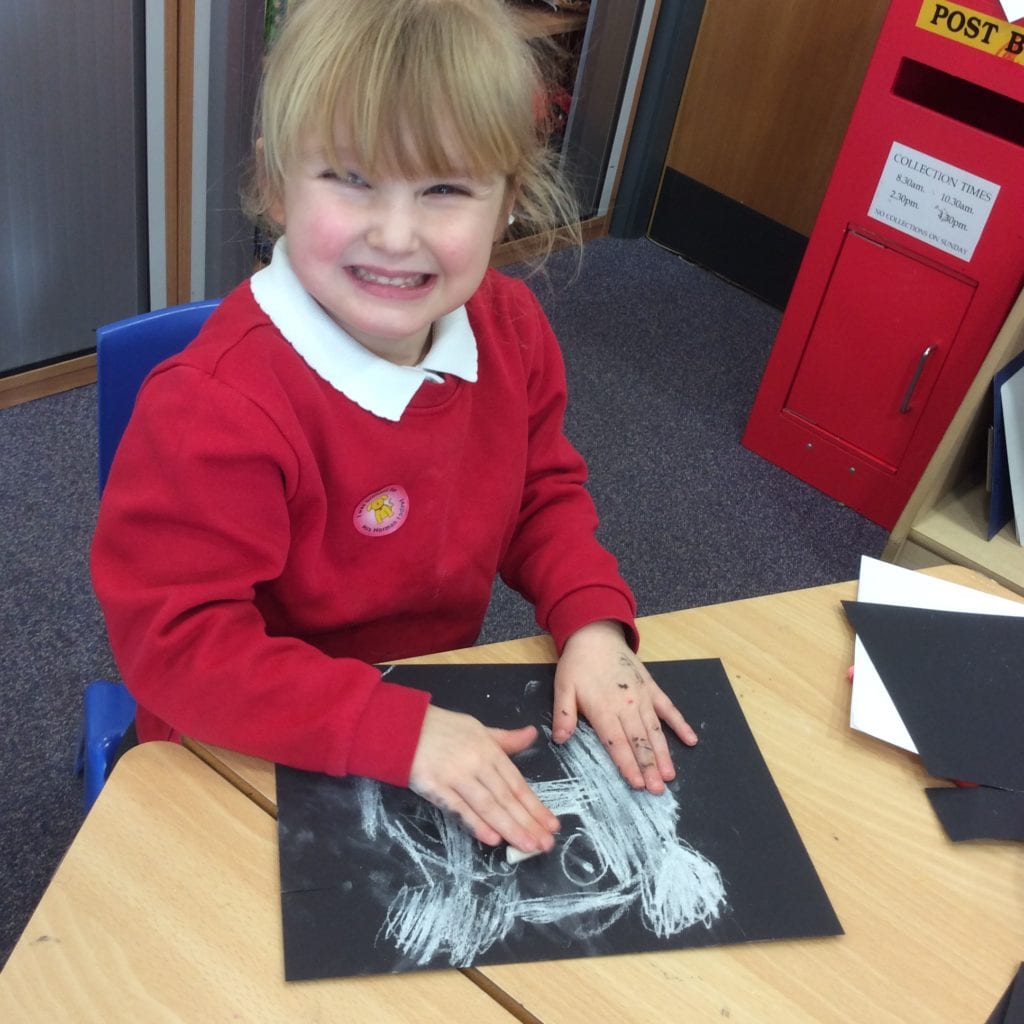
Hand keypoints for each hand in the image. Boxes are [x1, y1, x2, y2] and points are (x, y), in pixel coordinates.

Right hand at [409, 705, 559, 851]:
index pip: (517, 784)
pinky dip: (476, 824)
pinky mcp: (436, 787)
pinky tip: (493, 838)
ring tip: (528, 846)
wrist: (402, 726)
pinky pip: (460, 808)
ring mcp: (457, 775)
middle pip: (507, 798)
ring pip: (488, 806)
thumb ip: (505, 740)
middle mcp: (477, 763)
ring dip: (510, 828)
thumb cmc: (442, 728)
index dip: (535, 806)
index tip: (552, 824)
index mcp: (490, 750)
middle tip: (546, 844)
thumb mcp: (478, 729)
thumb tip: (532, 734)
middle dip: (528, 822)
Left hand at [552, 620, 697, 793]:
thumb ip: (564, 714)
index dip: (628, 765)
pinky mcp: (652, 688)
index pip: (617, 743)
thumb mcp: (563, 687)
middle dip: (649, 767)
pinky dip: (680, 724)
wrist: (596, 634)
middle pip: (639, 741)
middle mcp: (626, 705)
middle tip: (658, 790)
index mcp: (603, 708)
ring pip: (655, 730)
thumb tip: (561, 740)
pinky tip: (691, 740)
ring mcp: (643, 696)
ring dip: (664, 753)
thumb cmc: (577, 664)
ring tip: (670, 775)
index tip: (637, 784)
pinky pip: (669, 708)